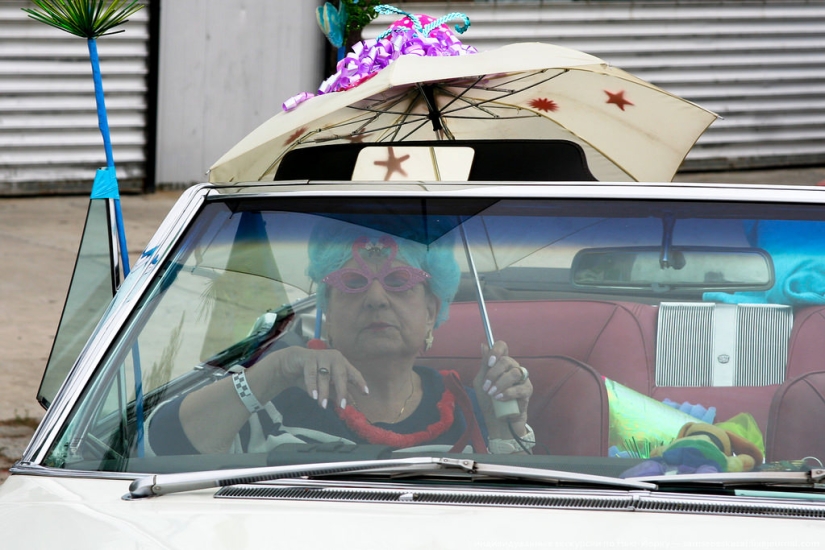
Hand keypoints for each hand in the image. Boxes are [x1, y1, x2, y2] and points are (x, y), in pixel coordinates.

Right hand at [249, 346, 368, 409]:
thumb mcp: (326, 385)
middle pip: (341, 375)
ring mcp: (321, 356)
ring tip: (323, 405)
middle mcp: (334, 358)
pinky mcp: (308, 358)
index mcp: (342, 363)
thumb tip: (351, 403)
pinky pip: (311, 373)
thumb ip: (337, 392)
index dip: (360, 383)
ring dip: (324, 391)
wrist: (292, 364)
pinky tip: (313, 396)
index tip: (366, 394)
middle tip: (342, 406)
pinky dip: (312, 385)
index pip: (353, 373)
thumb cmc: (313, 375)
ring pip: (325, 376)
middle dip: (342, 391)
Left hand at [474, 341, 531, 438]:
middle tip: (486, 387)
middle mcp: (513, 368)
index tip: (490, 362)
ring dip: (500, 383)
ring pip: (515, 373)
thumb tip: (483, 345)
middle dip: (494, 373)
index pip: (502, 347)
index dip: (497, 350)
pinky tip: (500, 399)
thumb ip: (484, 365)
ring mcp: (522, 379)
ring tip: (492, 394)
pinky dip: (508, 393)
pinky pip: (520, 388)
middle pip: (507, 360)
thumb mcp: (481, 383)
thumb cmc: (488, 401)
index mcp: (501, 364)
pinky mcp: (527, 391)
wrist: (497, 421)